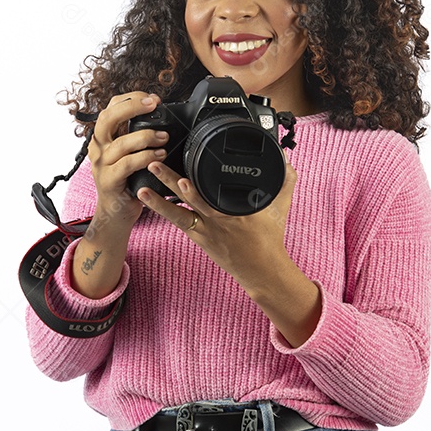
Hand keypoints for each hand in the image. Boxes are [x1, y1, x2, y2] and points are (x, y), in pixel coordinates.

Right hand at [87, 91, 169, 230]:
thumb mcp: (129, 152)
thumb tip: (160, 116)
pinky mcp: (109, 181)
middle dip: (132, 106)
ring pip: (120, 143)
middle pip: (108, 117)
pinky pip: (127, 164)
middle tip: (153, 105)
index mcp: (103, 137)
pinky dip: (145, 158)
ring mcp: (101, 164)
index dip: (131, 99)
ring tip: (164, 138)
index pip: (111, 107)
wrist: (116, 212)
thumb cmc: (127, 180)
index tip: (153, 99)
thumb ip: (137, 135)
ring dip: (146, 136)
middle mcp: (98, 147)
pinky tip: (159, 155)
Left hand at [135, 157, 296, 283]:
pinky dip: (163, 209)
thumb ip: (284, 182)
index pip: (215, 190)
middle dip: (171, 180)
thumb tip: (287, 161)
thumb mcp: (280, 208)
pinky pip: (178, 222)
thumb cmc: (270, 239)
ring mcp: (206, 230)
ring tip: (143, 183)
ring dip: (159, 198)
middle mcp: (217, 220)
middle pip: (190, 197)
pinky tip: (148, 198)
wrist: (262, 270)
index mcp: (235, 211)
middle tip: (154, 163)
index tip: (188, 160)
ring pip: (178, 211)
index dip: (199, 178)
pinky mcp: (199, 237)